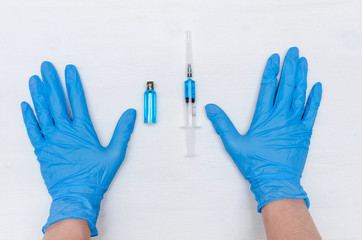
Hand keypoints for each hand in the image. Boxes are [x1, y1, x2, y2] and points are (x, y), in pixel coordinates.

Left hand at [21, 62, 135, 235]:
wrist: (77, 194)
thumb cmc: (96, 175)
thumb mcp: (115, 154)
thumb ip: (122, 132)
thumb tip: (130, 114)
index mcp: (82, 130)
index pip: (77, 100)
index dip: (72, 83)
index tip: (68, 69)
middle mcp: (65, 130)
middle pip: (57, 101)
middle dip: (51, 81)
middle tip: (46, 66)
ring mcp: (51, 139)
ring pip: (43, 112)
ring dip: (38, 94)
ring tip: (35, 79)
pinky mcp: (42, 149)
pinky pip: (33, 130)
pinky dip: (28, 117)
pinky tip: (25, 105)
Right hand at [205, 47, 321, 211]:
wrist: (275, 180)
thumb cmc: (255, 163)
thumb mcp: (233, 144)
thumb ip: (222, 124)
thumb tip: (211, 108)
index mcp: (264, 116)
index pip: (268, 87)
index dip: (271, 71)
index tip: (275, 58)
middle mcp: (281, 115)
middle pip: (286, 85)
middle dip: (289, 67)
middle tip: (293, 51)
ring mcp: (294, 123)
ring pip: (299, 94)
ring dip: (302, 77)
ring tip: (303, 62)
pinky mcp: (304, 132)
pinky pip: (312, 111)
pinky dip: (315, 98)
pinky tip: (317, 86)